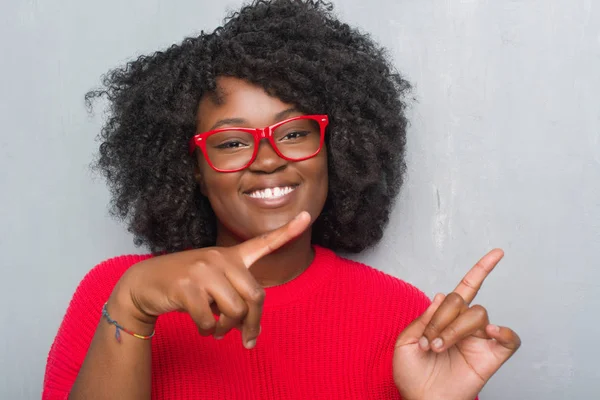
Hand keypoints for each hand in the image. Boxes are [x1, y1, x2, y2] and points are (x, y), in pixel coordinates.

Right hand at [108, 211, 311, 348]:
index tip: (308, 217)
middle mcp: (219, 259)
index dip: (287, 231)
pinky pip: (210, 320)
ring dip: (227, 330)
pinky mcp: (186, 286)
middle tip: (247, 339)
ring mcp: (202, 270)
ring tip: (217, 330)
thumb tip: (252, 329)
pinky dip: (208, 331)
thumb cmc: (185, 285)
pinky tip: (202, 326)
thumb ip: (235, 298)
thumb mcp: (212, 283)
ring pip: (235, 310)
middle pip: (255, 297)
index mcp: (230, 256)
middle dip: (253, 324)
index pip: (263, 243)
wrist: (144, 283)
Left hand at [393, 249, 520, 399]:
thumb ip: (422, 318)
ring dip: (455, 329)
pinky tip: (489, 333)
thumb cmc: (412, 375)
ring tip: (440, 348)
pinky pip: (510, 339)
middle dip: (441, 318)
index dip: (482, 269)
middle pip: (462, 300)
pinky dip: (504, 332)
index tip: (498, 252)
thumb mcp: (405, 342)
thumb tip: (439, 295)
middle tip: (428, 342)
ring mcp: (480, 340)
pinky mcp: (492, 357)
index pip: (466, 288)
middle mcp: (465, 325)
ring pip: (477, 315)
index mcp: (445, 318)